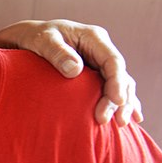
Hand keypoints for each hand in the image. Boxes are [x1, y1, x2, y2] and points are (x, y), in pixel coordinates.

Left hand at [0, 19, 142, 125]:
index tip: (117, 101)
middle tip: (109, 120)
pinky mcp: (96, 75)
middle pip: (119, 76)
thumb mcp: (42, 40)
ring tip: (120, 125)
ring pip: (121, 84)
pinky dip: (122, 104)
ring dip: (122, 105)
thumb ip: (56, 52)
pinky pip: (113, 89)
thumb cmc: (34, 37)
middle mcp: (101, 50)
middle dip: (119, 99)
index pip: (112, 61)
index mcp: (93, 37)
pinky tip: (134, 119)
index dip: (117, 82)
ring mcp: (99, 63)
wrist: (28, 39)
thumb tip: (75, 70)